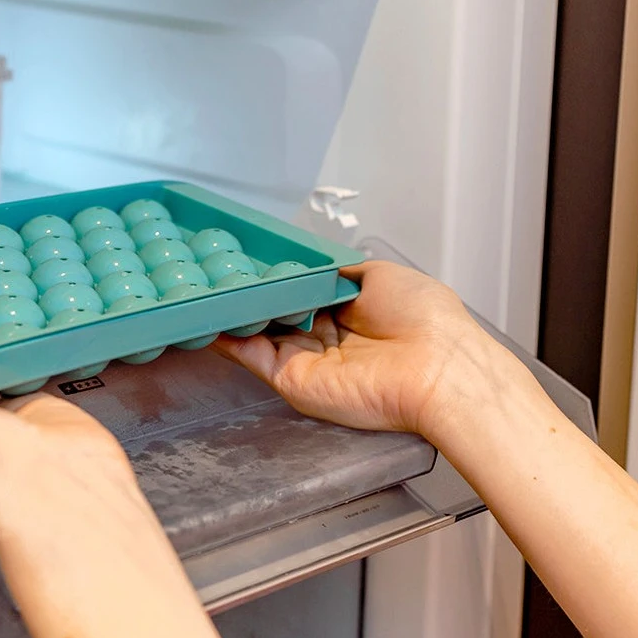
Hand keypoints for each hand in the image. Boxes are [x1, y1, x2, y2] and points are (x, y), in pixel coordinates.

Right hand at [213, 260, 518, 437]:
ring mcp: (307, 360)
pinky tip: (207, 316)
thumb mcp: (383, 276)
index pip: (303, 292)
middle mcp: (327, 337)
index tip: (250, 257)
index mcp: (351, 311)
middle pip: (277, 311)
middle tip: (219, 268)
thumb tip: (319, 265)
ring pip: (259, 332)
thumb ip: (343, 271)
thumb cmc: (424, 320)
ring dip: (233, 312)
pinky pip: (253, 356)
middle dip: (251, 292)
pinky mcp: (292, 380)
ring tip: (202, 286)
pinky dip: (228, 338)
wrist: (435, 370)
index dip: (279, 276)